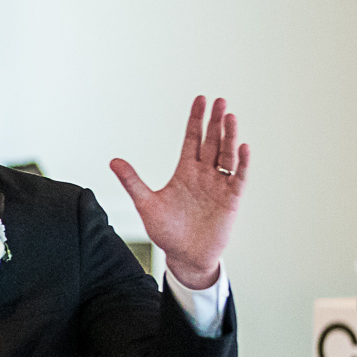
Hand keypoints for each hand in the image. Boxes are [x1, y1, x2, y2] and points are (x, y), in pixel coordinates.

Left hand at [110, 95, 248, 290]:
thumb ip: (132, 182)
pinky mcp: (231, 199)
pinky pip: (238, 177)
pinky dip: (242, 163)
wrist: (186, 257)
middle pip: (212, 142)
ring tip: (230, 116)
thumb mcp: (146, 204)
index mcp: (185, 172)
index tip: (200, 100)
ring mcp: (219, 185)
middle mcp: (204, 174)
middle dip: (215, 121)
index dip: (196, 120)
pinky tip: (243, 147)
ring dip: (229, 136)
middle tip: (219, 100)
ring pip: (226, 155)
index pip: (192, 139)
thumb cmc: (167, 232)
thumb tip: (113, 161)